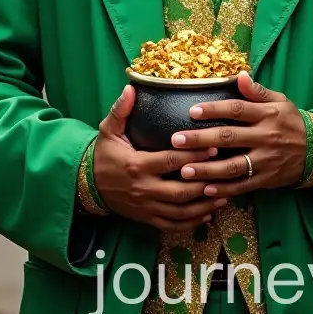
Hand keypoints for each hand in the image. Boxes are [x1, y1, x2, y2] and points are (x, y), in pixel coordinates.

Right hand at [92, 85, 228, 231]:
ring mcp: (146, 207)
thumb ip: (121, 110)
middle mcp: (143, 189)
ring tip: (225, 195)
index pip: (170, 161)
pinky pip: (172, 226)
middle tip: (224, 172)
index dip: (193, 155)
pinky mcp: (147, 219)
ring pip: (180, 212)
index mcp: (136, 165)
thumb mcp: (108, 130)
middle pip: (180, 191)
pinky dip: (191, 223)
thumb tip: (131, 88)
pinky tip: (208, 215)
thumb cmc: (103, 154)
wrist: (88, 186)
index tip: (213, 147)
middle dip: (204, 183)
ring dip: (204, 206)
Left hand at [170, 72, 306, 197]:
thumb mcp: (280, 101)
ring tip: (185, 169)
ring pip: (233, 166)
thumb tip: (240, 75)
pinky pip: (243, 186)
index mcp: (267, 115)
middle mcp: (265, 137)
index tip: (192, 111)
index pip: (237, 110)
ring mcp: (266, 160)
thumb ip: (258, 91)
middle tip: (177, 140)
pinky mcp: (266, 179)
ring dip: (207, 169)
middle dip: (201, 140)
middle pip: (229, 138)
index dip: (214, 110)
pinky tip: (205, 189)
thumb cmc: (292, 121)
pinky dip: (224, 189)